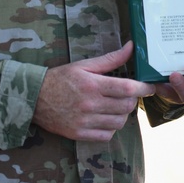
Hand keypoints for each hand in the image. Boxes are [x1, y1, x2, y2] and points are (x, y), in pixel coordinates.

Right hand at [33, 41, 154, 141]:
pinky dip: (111, 128)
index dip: (144, 88)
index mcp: (93, 85)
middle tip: (129, 94)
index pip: (128, 88)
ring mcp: (84, 121)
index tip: (150, 86)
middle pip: (126, 106)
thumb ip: (111, 58)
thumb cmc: (60, 78)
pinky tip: (106, 119)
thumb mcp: (84, 65)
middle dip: (133, 100)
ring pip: (119, 122)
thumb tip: (132, 47)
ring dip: (123, 114)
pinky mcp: (78, 134)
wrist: (33, 98)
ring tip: (117, 106)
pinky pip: (106, 135)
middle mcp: (90, 104)